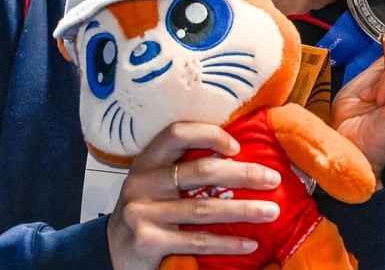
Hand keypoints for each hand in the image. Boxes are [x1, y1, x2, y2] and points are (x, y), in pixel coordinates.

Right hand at [106, 122, 281, 269]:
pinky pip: (197, 240)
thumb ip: (184, 169)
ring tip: (271, 211)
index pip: (177, 133)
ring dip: (244, 210)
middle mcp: (142, 183)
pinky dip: (227, 243)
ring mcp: (143, 213)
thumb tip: (241, 157)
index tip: (238, 146)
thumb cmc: (147, 211)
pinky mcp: (148, 241)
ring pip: (204, 208)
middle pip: (201, 171)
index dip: (210, 135)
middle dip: (243, 174)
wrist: (112, 251)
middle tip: (272, 179)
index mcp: (147, 161)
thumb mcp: (156, 183)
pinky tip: (249, 244)